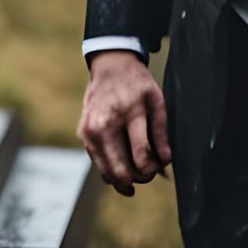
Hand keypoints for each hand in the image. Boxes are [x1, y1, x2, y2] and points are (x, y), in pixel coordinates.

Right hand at [78, 50, 171, 195]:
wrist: (110, 66)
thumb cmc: (137, 84)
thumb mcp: (156, 100)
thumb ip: (161, 132)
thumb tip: (165, 162)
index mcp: (129, 111)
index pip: (140, 154)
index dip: (151, 169)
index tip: (158, 168)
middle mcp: (106, 123)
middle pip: (120, 170)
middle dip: (137, 179)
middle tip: (148, 176)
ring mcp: (91, 130)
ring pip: (106, 172)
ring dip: (122, 181)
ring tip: (136, 176)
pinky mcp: (83, 134)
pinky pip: (97, 162)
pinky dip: (110, 170)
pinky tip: (122, 167)